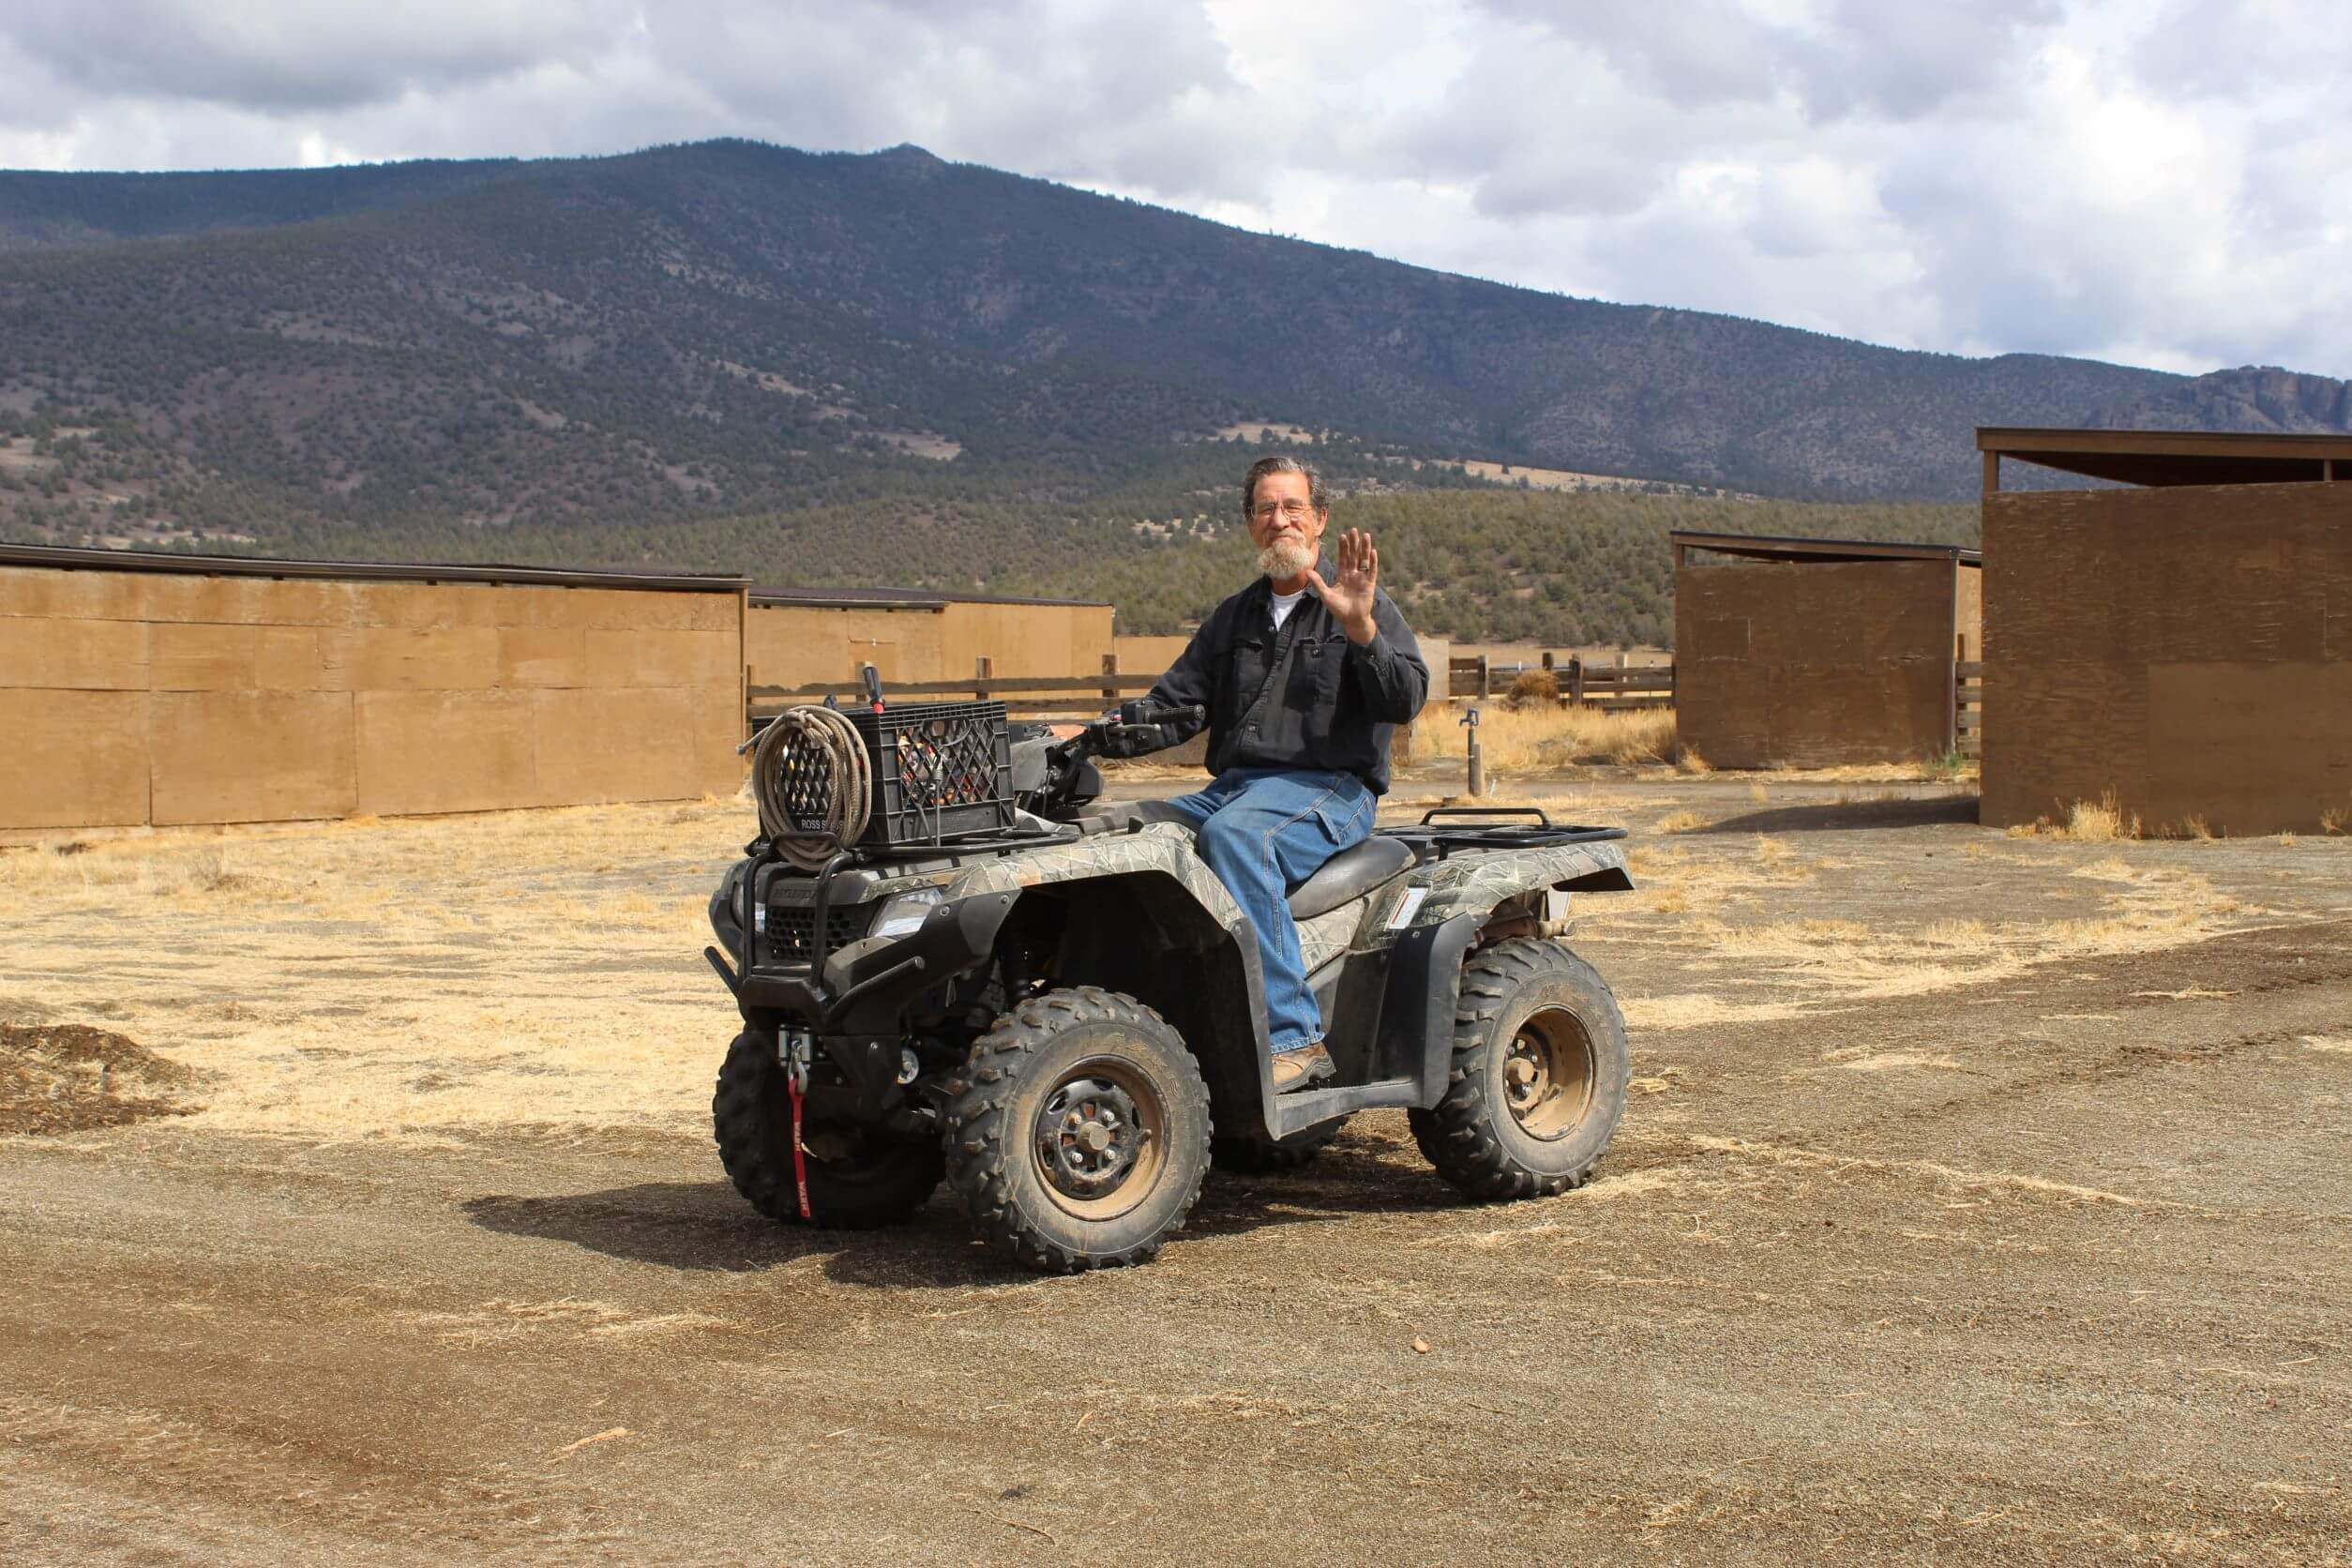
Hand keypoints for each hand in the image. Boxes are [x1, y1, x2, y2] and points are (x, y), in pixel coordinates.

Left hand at [1308, 528, 1379, 643]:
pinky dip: (1372, 561)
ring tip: (1366, 535)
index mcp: (1343, 575)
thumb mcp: (1326, 595)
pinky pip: (1371, 570)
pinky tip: (1373, 552)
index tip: (1343, 536)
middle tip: (1353, 530)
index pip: (1343, 558)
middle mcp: (1353, 574)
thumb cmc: (1339, 609)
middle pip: (1354, 555)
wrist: (1352, 620)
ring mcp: (1362, 578)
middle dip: (1354, 543)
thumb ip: (1318, 583)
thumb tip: (1307, 571)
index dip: (1343, 547)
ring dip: (1365, 548)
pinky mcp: (1369, 584)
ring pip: (1364, 560)